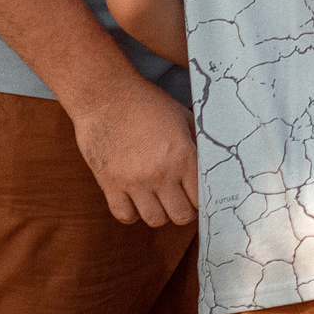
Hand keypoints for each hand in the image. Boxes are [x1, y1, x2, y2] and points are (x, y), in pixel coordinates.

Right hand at [70, 74, 198, 227]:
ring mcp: (135, 181)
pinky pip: (125, 216)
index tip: (195, 197)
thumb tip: (209, 164)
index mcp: (183, 156)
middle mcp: (162, 173)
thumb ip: (196, 142)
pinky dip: (131, 212)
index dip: (201, 200)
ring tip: (156, 198)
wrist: (105, 94)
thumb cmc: (145, 102)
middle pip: (181, 216)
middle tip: (178, 200)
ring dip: (158, 212)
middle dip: (182, 210)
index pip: (202, 199)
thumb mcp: (180, 116)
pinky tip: (134, 198)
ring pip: (155, 220)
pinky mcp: (110, 184)